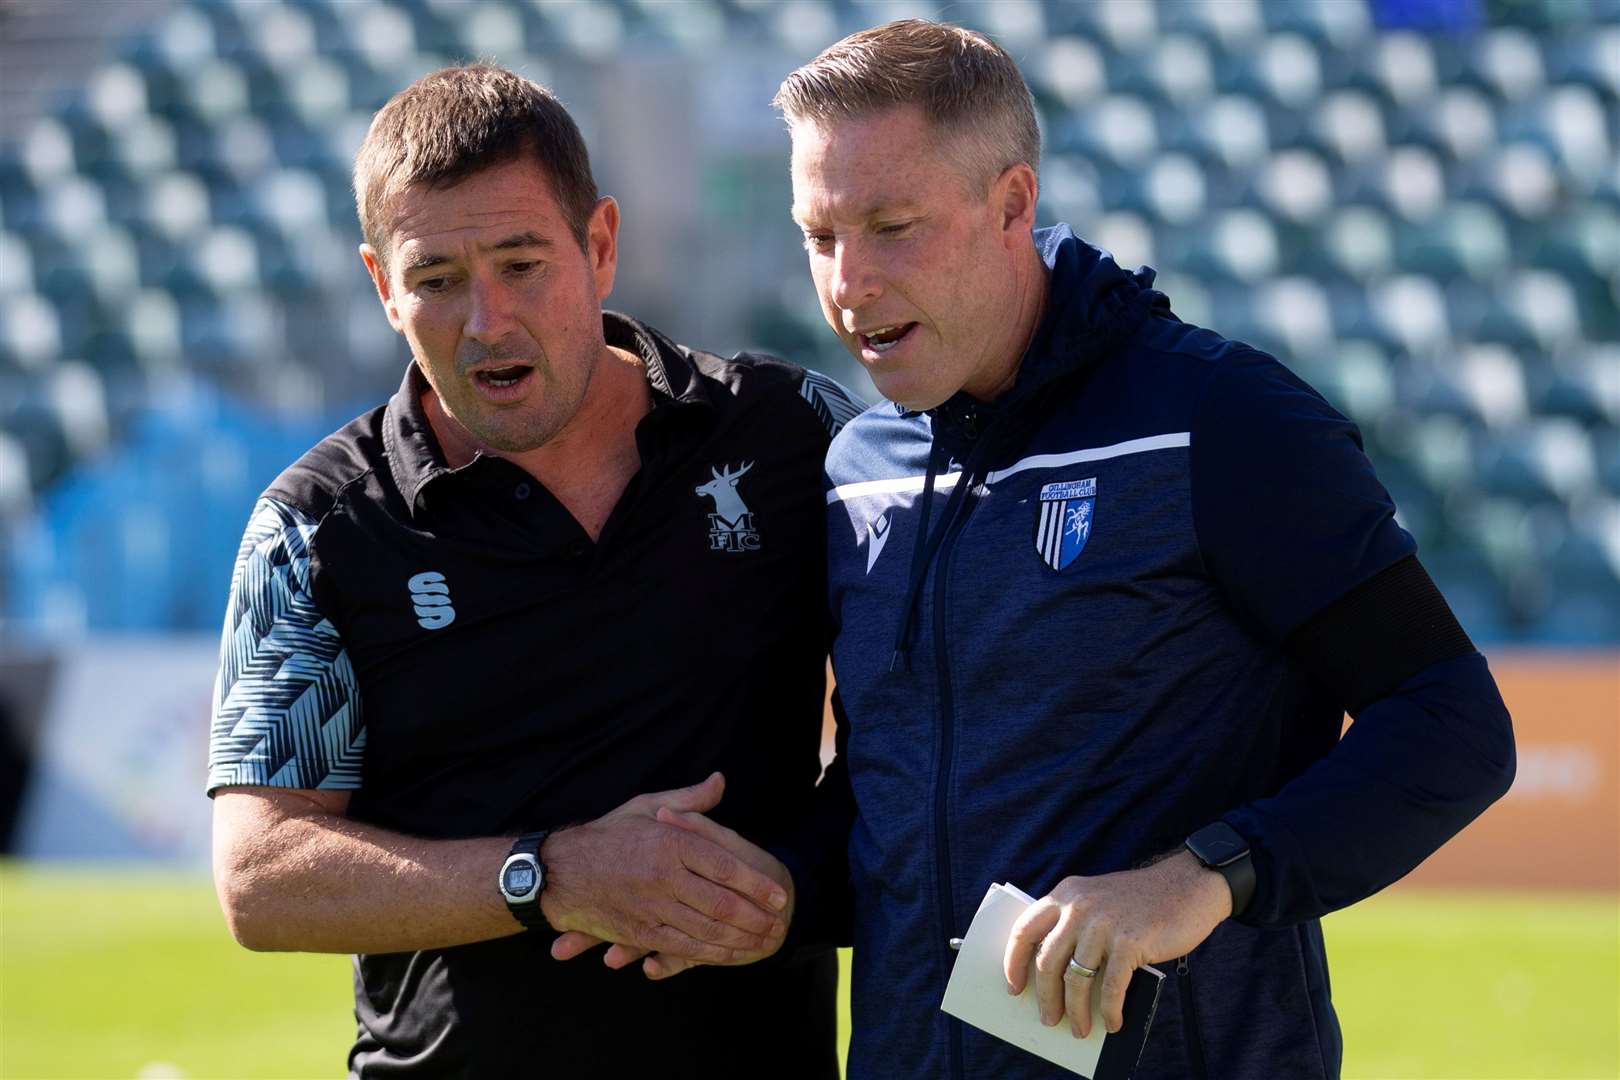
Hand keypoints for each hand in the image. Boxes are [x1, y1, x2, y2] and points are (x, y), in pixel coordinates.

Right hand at [539, 773, 789, 965]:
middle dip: (755, 915)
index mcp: (669, 842)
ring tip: (764, 940)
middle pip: (720, 902)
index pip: (724, 865)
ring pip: (705, 929)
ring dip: (739, 938)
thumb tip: (720, 781)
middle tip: (779, 922)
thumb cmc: (607, 834)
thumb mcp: (646, 806)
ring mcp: (650, 907)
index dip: (756, 882)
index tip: (778, 893)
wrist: (558, 871)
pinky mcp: (638, 932)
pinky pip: (681, 947)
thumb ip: (688, 800)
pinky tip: (729, 954)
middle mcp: (662, 876)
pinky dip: (709, 953)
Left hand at [1003, 850, 1231, 1037]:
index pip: (1025, 930)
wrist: (1188, 885)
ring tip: (1079, 1029)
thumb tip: (1057, 979)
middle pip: (1047, 961)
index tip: (1012, 986)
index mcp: (1066, 894)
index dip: (1014, 962)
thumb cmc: (1141, 901)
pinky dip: (1109, 1010)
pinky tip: (1112, 1022)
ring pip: (1076, 979)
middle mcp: (1079, 906)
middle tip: (1048, 1019)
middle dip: (1045, 997)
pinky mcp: (1129, 942)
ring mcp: (1103, 924)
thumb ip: (1075, 926)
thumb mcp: (1097, 899)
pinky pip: (1110, 986)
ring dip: (1075, 1011)